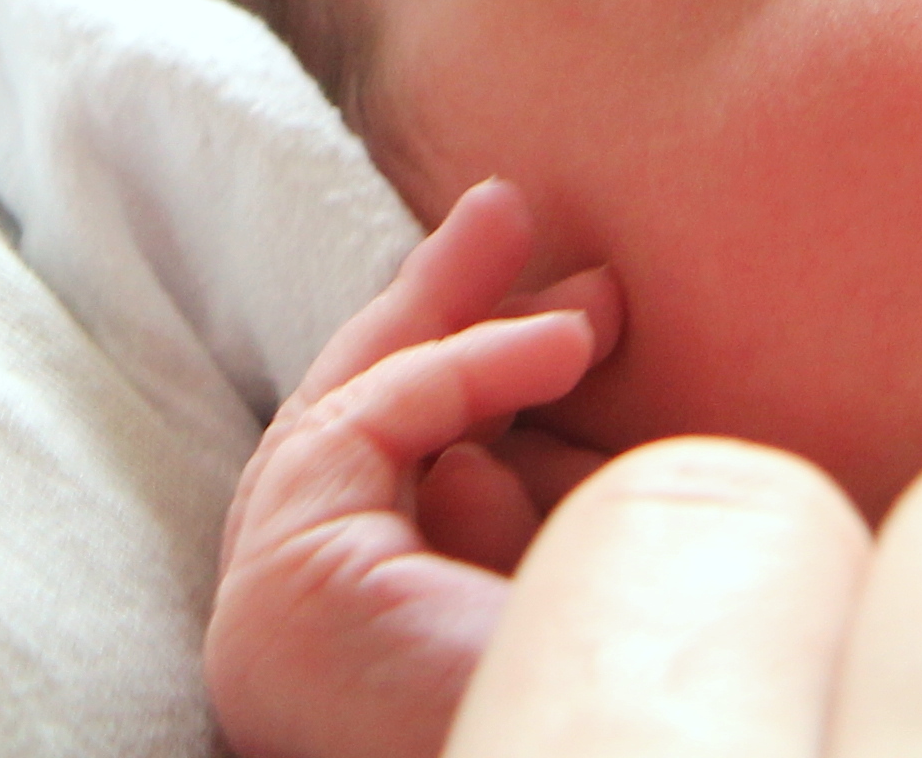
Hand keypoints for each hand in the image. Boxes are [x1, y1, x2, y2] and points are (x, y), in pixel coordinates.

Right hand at [207, 178, 624, 757]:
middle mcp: (306, 667)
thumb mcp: (582, 589)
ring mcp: (280, 638)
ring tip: (559, 258)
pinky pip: (368, 430)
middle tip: (509, 214)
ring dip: (454, 319)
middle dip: (430, 317)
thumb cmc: (641, 715)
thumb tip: (502, 466)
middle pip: (348, 447)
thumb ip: (535, 530)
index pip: (392, 498)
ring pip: (345, 425)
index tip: (559, 308)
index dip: (459, 380)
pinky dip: (466, 369)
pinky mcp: (287, 599)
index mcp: (371, 668)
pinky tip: (563, 348)